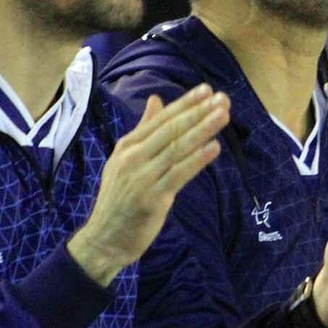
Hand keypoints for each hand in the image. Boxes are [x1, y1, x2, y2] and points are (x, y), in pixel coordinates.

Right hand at [68, 86, 228, 285]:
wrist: (105, 238)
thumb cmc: (120, 199)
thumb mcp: (125, 159)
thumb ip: (144, 130)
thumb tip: (155, 100)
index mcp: (128, 146)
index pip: (161, 119)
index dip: (185, 104)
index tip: (207, 90)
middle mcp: (133, 157)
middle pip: (170, 130)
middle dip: (198, 112)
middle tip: (222, 98)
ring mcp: (142, 177)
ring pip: (176, 148)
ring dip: (202, 130)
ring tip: (223, 115)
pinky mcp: (152, 198)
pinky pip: (178, 175)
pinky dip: (197, 160)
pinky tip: (214, 148)